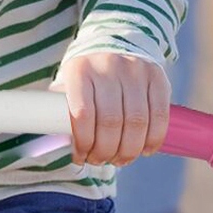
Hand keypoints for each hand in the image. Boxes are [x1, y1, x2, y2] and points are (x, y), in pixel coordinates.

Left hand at [54, 53, 170, 166]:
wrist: (114, 52)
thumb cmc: (87, 83)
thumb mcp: (67, 90)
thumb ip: (59, 115)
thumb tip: (53, 147)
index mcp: (80, 70)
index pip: (83, 114)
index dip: (84, 142)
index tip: (82, 156)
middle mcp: (108, 65)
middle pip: (111, 122)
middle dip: (106, 151)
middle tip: (101, 161)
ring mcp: (135, 69)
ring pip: (137, 122)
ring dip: (129, 150)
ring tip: (120, 159)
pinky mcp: (157, 76)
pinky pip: (159, 116)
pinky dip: (153, 140)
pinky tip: (144, 150)